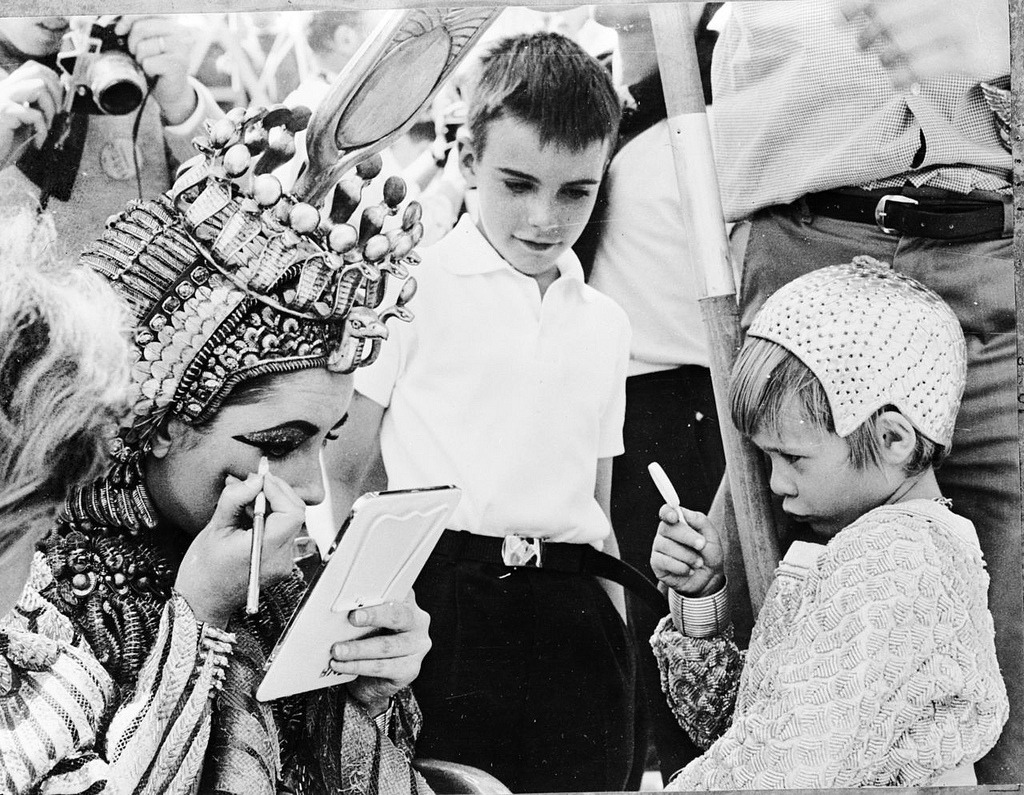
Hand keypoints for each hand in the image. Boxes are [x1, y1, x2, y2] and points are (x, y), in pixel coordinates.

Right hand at [0, 62, 62, 168]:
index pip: (34, 67)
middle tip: (56, 115)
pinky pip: (35, 114)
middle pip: (39, 71)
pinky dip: (43, 131)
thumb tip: (63, 97)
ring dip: (51, 110)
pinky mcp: (3, 111)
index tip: (60, 103)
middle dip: (57, 93)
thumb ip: (39, 107)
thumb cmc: (7, 144)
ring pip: (39, 87)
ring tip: (45, 128)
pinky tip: (37, 143)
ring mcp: (3, 98)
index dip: (54, 81)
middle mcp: (4, 88)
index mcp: (10, 88)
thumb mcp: (27, 122)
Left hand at [114, 16, 196, 124]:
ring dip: (140, 59)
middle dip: (132, 43)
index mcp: (170, 22)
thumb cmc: (158, 64)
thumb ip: (138, 29)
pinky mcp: (178, 64)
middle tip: (138, 54)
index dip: (128, 19)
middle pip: (141, 28)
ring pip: (143, 47)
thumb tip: (118, 26)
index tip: (119, 30)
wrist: (173, 90)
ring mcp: (180, 47)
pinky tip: (155, 73)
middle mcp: (178, 32)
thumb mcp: (148, 42)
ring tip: (149, 64)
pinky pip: (148, 63)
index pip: (145, 12)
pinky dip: (147, 71)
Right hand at [175, 471, 305, 626]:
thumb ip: (236, 499)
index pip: (291, 512)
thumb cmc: (203, 570)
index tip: (260, 479)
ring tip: (247, 500)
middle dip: (277, 492)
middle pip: (295, 514)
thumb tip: (255, 480)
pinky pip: (284, 531)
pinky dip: (271, 517)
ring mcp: (283, 563)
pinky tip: (250, 516)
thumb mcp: (214, 528)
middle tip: (254, 483)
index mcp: (264, 551)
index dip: (278, 490)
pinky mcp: (281, 563)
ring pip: (290, 521)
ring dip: (273, 504)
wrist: (202, 603)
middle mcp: (281, 559)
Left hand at [332, 594, 430, 716]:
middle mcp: (417, 622)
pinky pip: (382, 668)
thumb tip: (339, 606)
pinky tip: (341, 665)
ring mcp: (417, 647)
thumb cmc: (368, 638)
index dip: (382, 590)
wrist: (374, 676)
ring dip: (358, 648)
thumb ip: (361, 609)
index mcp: (408, 602)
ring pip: (387, 646)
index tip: (363, 593)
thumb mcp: (367, 620)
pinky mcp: (410, 669)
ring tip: (337, 650)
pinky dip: (358, 666)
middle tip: (353, 618)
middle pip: (398, 616)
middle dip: (374, 616)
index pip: (398, 590)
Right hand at [651, 504, 724, 596]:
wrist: (709, 579)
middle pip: (667, 528)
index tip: (675, 517)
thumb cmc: (708, 556)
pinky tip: (688, 570)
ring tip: (698, 562)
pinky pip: (665, 562)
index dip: (668, 512)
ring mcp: (659, 549)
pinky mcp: (657, 564)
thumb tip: (685, 513)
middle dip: (687, 537)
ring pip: (667, 546)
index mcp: (678, 523)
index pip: (666, 512)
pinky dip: (681, 567)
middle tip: (701, 545)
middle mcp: (666, 534)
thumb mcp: (712, 537)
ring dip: (688, 556)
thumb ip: (700, 521)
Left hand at [839, 0, 1009, 87]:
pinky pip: (918, 70)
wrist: (1018, 33)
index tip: (840, 15)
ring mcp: (965, 27)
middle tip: (863, 44)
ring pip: (899, 46)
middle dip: (868, 35)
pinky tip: (898, 78)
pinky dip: (899, 77)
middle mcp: (955, 0)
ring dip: (884, 58)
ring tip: (887, 59)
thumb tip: (858, 11)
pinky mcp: (971, 56)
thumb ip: (908, 4)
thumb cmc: (973, 19)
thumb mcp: (945, 2)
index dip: (859, 3)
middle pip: (888, 18)